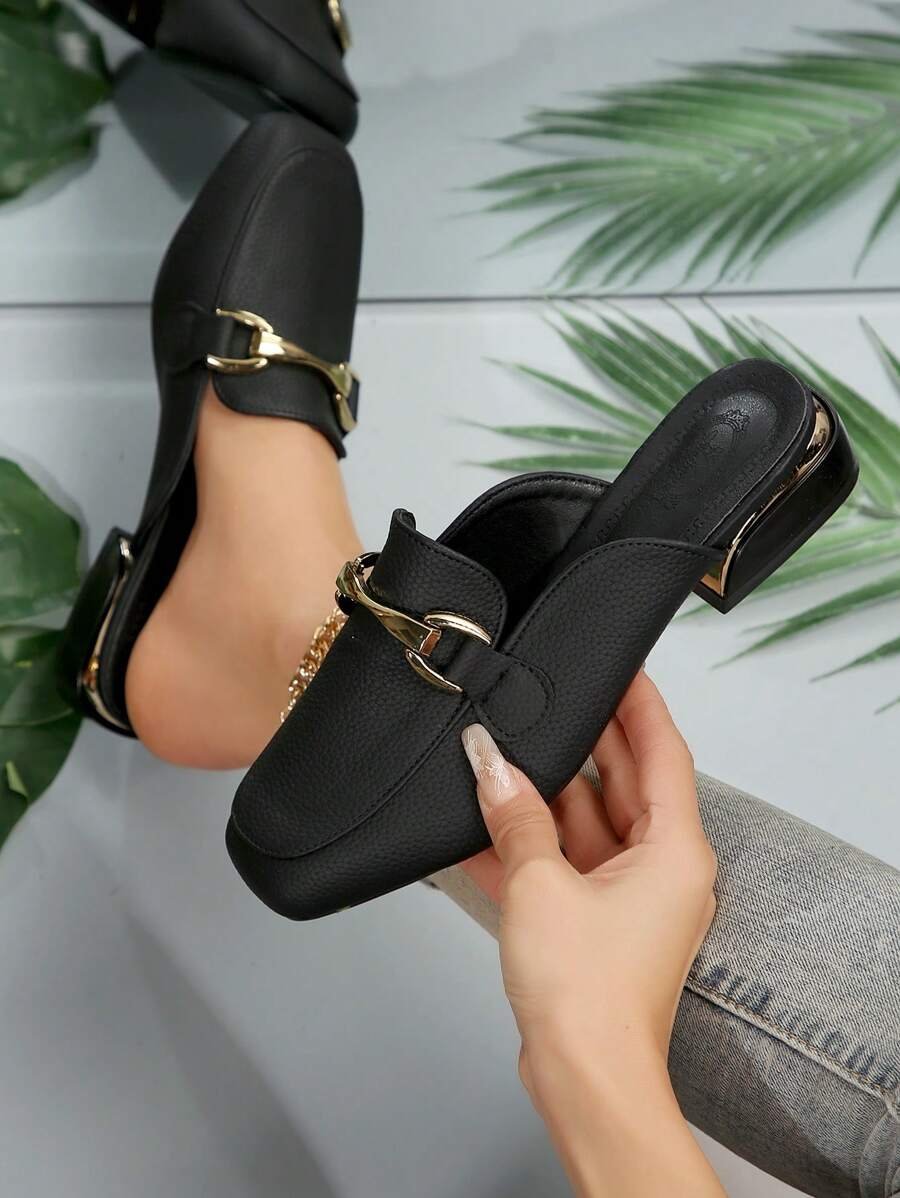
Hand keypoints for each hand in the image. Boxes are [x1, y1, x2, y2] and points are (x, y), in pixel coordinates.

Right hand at [460, 671, 722, 1197]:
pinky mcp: (593, 925)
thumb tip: (490, 762)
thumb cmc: (587, 991)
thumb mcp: (541, 883)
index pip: (663, 750)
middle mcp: (659, 868)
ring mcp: (626, 898)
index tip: (619, 663)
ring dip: (542, 796)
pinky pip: (561, 865)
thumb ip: (516, 815)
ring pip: (585, 824)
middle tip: (546, 696)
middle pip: (622, 783)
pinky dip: (527, 845)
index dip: (640, 702)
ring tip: (499, 750)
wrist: (584, 1080)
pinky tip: (480, 821)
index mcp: (674, 849)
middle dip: (582, 742)